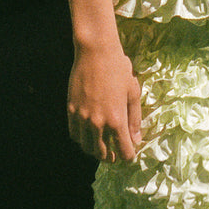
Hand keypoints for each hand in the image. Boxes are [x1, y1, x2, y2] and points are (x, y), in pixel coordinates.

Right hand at [67, 44, 141, 161]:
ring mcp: (82, 117)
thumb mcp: (133, 92)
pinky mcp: (71, 110)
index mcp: (117, 119)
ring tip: (101, 148)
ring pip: (87, 147)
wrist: (96, 51)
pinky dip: (82, 139)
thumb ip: (135, 118)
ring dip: (95, 151)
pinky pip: (74, 134)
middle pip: (103, 154)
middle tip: (115, 154)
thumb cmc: (118, 68)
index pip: (124, 151)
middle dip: (111, 157)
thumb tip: (137, 139)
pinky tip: (87, 135)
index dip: (129, 155)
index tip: (130, 153)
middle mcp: (98, 123)